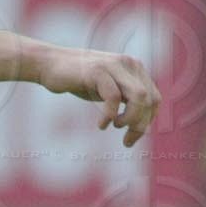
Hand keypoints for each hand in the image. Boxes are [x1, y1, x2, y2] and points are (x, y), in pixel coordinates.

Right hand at [41, 49, 160, 146]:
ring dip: (131, 119)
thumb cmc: (79, 80)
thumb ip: (126, 99)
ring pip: (139, 96)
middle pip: (149, 99)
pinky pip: (114, 97)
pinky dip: (110, 115)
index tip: (133, 137)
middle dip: (140, 125)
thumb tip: (142, 126)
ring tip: (116, 126)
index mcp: (135, 69)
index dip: (148, 121)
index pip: (155, 98)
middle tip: (126, 142)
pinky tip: (101, 124)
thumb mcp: (108, 89)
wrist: (50, 64)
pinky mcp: (98, 71)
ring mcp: (114, 66)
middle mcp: (129, 64)